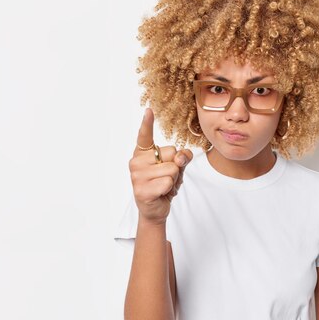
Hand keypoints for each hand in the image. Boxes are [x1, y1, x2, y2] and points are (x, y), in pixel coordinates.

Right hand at [128, 108, 192, 224]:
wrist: (155, 209)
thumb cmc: (164, 184)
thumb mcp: (176, 168)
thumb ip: (182, 157)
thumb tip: (182, 156)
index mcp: (142, 152)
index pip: (144, 135)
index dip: (147, 123)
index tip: (149, 110)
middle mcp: (136, 161)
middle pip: (172, 153)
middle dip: (176, 166)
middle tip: (165, 178)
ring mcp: (137, 176)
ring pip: (172, 169)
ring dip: (173, 180)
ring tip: (163, 186)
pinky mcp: (142, 190)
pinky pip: (168, 183)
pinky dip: (170, 189)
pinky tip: (160, 194)